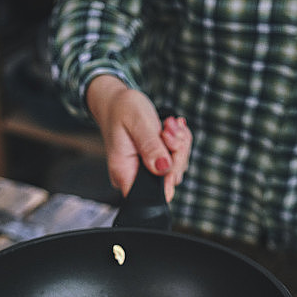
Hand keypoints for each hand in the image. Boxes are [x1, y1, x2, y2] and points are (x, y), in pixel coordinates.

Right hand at [86, 75, 190, 200]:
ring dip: (179, 144)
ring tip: (167, 125)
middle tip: (167, 130)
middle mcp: (135, 176)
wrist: (117, 102)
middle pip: (170, 180)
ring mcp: (148, 170)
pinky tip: (170, 128)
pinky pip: (177, 158)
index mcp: (124, 172)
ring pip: (177, 168)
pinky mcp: (157, 162)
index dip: (168, 179)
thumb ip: (150, 146)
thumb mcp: (137, 122)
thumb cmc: (121, 109)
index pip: (150, 195)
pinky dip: (179, 141)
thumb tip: (164, 168)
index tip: (171, 152)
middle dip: (177, 153)